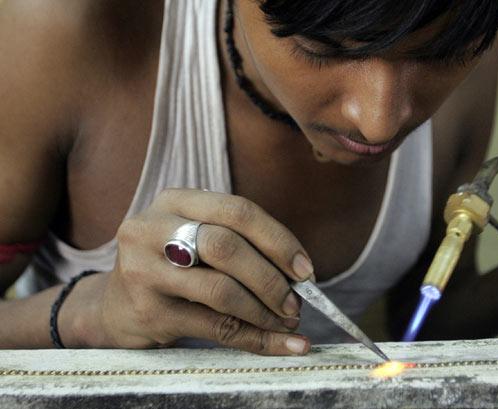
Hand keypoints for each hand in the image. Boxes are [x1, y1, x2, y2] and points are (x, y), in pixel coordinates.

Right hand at [86, 189, 313, 354]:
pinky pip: (215, 327)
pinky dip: (255, 338)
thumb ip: (239, 244)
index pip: (238, 211)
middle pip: (228, 247)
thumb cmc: (170, 266)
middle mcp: (152, 229)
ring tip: (287, 321)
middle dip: (272, 278)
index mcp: (174, 201)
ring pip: (222, 290)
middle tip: (296, 302)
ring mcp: (144, 271)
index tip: (305, 269)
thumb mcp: (194, 237)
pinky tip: (281, 343)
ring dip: (265, 310)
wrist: (113, 306)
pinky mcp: (149, 312)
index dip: (278, 239)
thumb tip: (300, 275)